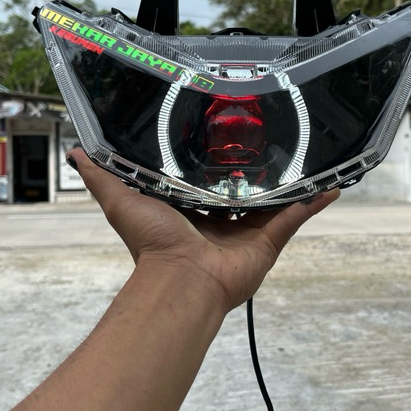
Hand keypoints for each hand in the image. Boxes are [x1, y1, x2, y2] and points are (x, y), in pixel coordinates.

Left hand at [67, 148, 339, 315]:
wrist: (181, 280)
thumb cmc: (152, 243)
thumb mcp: (121, 200)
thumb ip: (103, 176)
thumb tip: (78, 152)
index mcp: (193, 208)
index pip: (207, 178)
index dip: (216, 158)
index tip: (225, 131)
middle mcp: (222, 218)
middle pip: (245, 188)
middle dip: (257, 167)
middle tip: (271, 134)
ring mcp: (248, 229)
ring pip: (275, 199)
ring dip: (291, 180)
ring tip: (307, 151)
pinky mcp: (270, 240)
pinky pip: (297, 216)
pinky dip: (314, 201)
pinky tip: (332, 183)